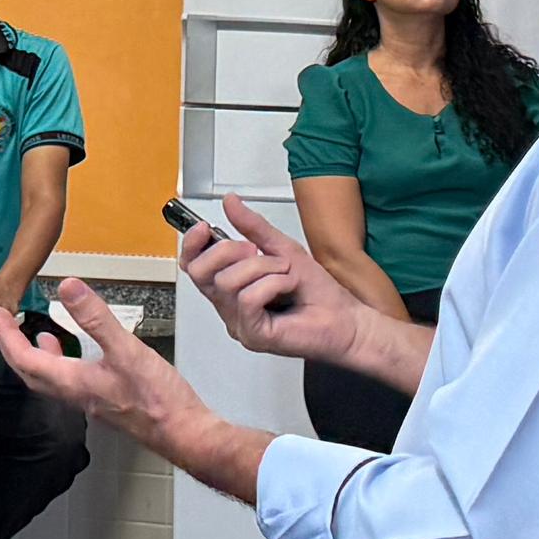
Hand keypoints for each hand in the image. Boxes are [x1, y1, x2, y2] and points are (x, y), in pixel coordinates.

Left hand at [0, 280, 209, 448]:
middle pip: (29, 371)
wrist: (182, 432)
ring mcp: (88, 400)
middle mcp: (74, 394)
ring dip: (37, 356)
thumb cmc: (158, 402)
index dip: (6, 336)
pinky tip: (80, 354)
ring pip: (49, 378)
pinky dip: (64, 362)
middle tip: (6, 325)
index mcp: (71, 382)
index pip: (24, 358)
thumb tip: (68, 289)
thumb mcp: (126, 349)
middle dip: (13, 347)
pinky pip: (70, 381)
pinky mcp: (104, 401)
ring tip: (37, 335)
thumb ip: (95, 318)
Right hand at [182, 198, 392, 370]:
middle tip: (256, 251)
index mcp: (231, 286)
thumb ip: (254, 227)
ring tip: (285, 274)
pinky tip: (287, 287)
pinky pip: (247, 298)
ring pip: (228, 282)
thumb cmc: (319, 293)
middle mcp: (230, 306)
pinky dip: (272, 284)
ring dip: (264, 267)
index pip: (194, 266)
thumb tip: (231, 203)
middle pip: (202, 272)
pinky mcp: (253, 335)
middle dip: (229, 252)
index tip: (204, 227)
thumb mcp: (283, 248)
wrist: (346, 320)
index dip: (192, 244)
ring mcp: (239, 323)